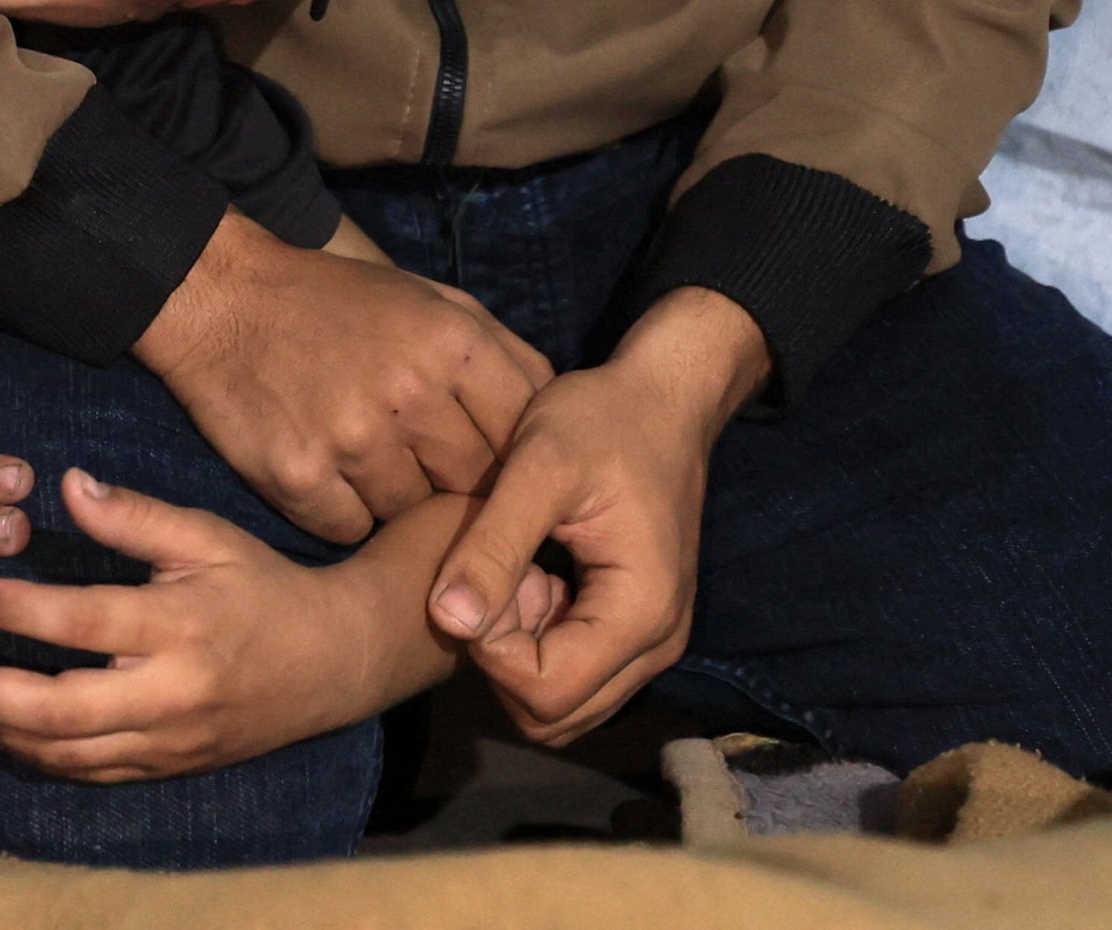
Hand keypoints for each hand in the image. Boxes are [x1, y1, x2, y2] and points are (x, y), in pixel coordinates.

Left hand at [0, 471, 563, 780]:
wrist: (333, 661)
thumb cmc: (263, 585)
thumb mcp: (207, 536)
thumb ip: (135, 516)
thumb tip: (66, 485)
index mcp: (181, 628)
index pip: (85, 624)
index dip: (22, 613)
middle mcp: (171, 694)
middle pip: (61, 712)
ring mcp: (169, 741)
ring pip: (67, 754)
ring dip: (0, 726)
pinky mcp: (168, 767)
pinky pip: (90, 772)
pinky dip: (37, 754)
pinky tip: (1, 724)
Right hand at [131, 213, 551, 542]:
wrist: (224, 300)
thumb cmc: (340, 303)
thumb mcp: (434, 301)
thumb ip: (502, 355)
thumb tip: (558, 416)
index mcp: (454, 345)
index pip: (523, 438)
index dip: (518, 463)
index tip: (505, 474)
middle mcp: (409, 394)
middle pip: (474, 486)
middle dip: (463, 488)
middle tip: (435, 474)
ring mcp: (351, 440)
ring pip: (412, 516)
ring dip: (401, 502)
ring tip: (374, 462)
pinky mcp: (298, 477)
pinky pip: (352, 530)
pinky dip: (347, 514)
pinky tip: (332, 475)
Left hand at [427, 288, 767, 743]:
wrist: (664, 396)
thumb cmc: (603, 418)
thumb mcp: (536, 467)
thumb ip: (492, 546)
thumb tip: (447, 622)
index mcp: (640, 614)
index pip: (545, 693)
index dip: (492, 649)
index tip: (485, 575)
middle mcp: (659, 646)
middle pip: (555, 716)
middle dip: (506, 660)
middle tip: (495, 577)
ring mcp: (655, 643)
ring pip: (565, 705)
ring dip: (522, 656)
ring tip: (513, 575)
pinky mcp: (640, 628)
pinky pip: (579, 674)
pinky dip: (541, 645)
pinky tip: (531, 577)